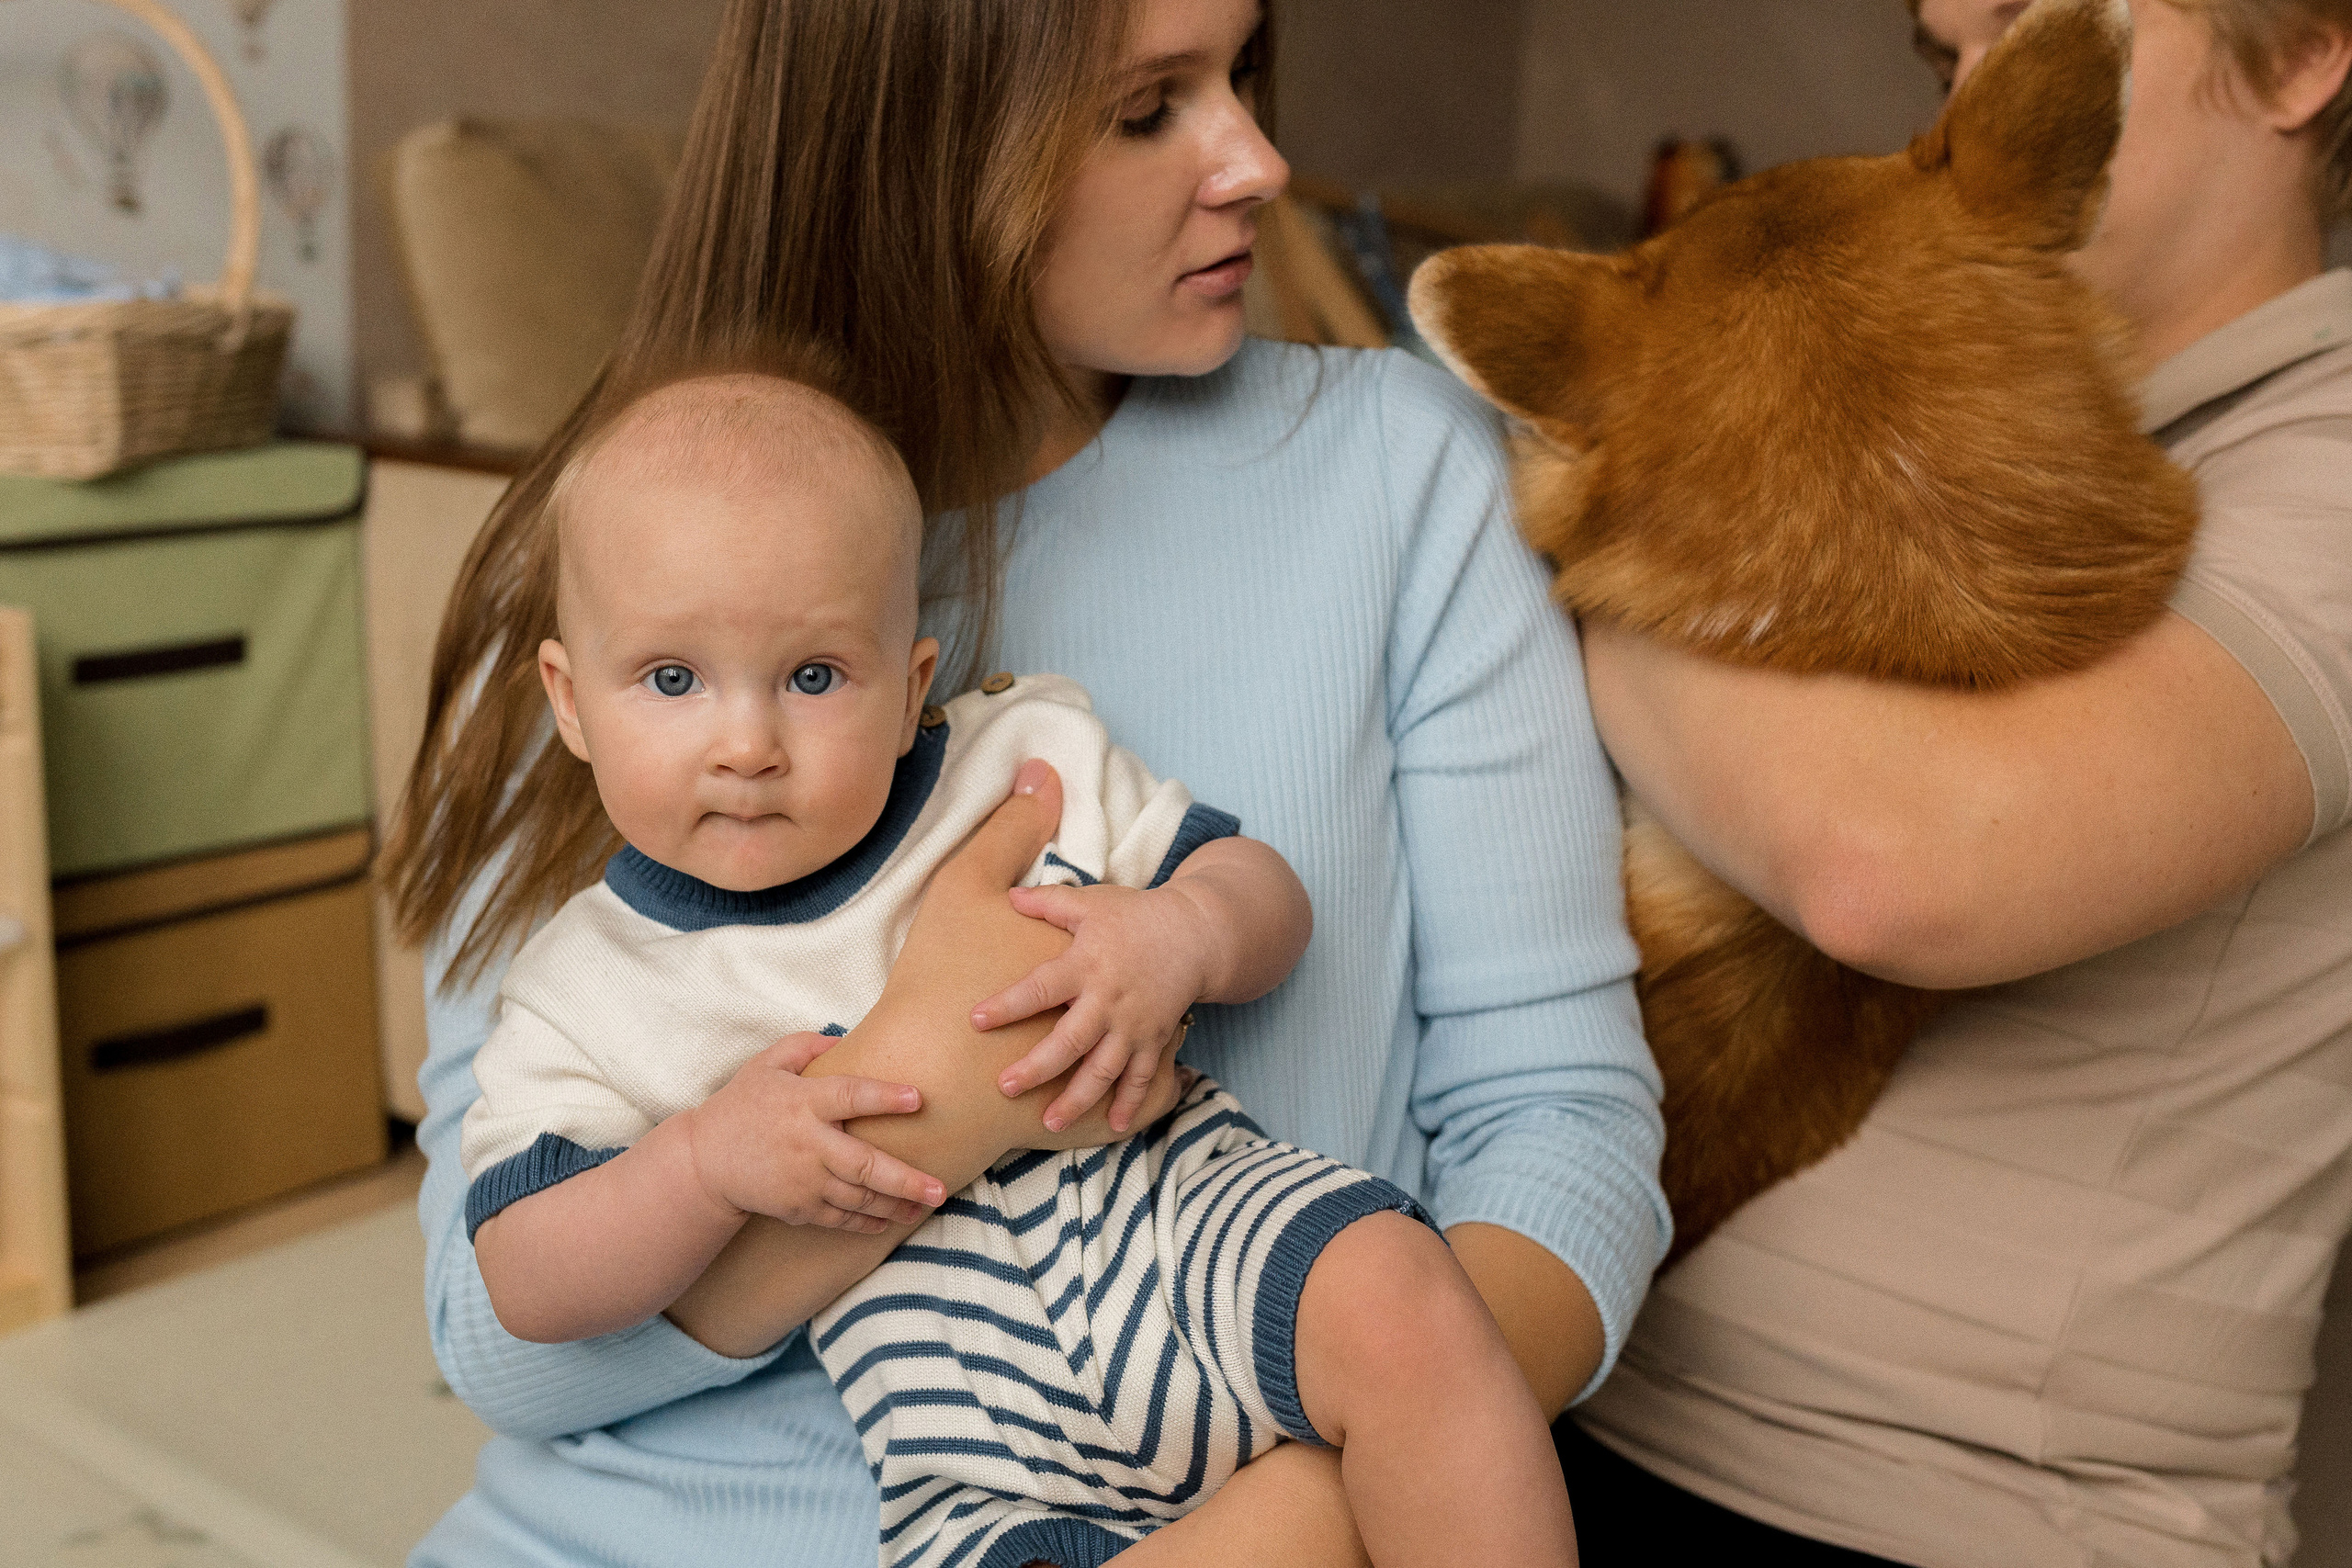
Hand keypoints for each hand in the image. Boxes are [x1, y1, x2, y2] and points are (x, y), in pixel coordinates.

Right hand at [680, 1032, 945, 1233]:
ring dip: (895, 1205)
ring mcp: (803, 1181)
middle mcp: (807, 1144)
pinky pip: (840, 1218)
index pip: (849, 1096)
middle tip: (940, 1189)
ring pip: (858, 1197)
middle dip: (905, 1180)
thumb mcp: (766, 1064)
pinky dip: (866, 1222)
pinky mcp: (797, 1208)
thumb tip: (843, 1038)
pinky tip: (890, 1220)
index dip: (884, 1098)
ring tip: (925, 1207)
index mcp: (803, 1103)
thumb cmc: (742, 1105)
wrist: (704, 1161)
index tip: (917, 1099)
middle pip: (863, 1164)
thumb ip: (805, 1046)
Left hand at [974, 879, 1218, 1132]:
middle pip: (1070, 1040)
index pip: (1040, 988)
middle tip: (1005, 1088)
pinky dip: (1130, 1102)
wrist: (1196, 933)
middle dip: (1038, 1067)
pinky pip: (1142, 1076)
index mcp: (1086, 965)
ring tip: (1051, 1124)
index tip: (976, 1020)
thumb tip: (1008, 895)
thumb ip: (1049, 902)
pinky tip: (1112, 1127)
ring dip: (1078, 1098)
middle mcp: (1108, 1000)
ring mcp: (1133, 1024)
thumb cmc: (1135, 915)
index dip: (1009, 1005)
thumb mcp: (1091, 902)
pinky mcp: (1154, 1039)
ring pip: (1104, 1069)